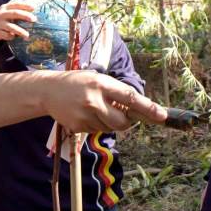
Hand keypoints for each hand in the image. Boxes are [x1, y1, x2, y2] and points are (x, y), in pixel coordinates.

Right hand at [0, 0, 37, 44]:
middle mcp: (2, 14)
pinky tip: (15, 37)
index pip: (16, 4)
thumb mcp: (4, 10)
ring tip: (27, 35)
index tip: (34, 8)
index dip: (25, 5)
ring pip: (11, 27)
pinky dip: (11, 36)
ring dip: (20, 31)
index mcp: (5, 8)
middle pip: (14, 13)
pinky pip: (6, 35)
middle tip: (34, 19)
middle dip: (25, 16)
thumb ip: (13, 3)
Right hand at [41, 70, 166, 131]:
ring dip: (109, 122)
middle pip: (122, 122)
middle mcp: (94, 100)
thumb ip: (115, 93)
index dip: (148, 108)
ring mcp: (85, 115)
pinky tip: (85, 114)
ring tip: (96, 108)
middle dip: (127, 122)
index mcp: (102, 84)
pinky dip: (96, 125)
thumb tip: (138, 110)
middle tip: (124, 115)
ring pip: (110, 128)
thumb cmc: (78, 82)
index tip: (162, 116)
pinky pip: (97, 131)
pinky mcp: (78, 127)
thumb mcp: (97, 80)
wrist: (48, 91)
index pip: (130, 98)